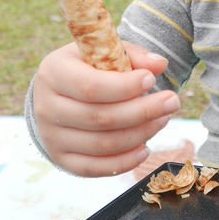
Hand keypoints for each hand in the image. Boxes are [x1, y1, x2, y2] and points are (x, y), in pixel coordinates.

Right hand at [31, 40, 180, 176]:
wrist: (57, 93)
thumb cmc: (87, 67)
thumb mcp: (104, 51)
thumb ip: (132, 55)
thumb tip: (159, 64)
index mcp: (54, 72)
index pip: (91, 87)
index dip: (125, 87)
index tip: (152, 80)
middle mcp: (46, 107)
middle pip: (100, 118)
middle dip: (143, 111)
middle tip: (172, 101)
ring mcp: (51, 137)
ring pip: (103, 145)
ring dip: (140, 134)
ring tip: (162, 119)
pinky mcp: (61, 159)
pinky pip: (96, 168)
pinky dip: (125, 161)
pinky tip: (145, 147)